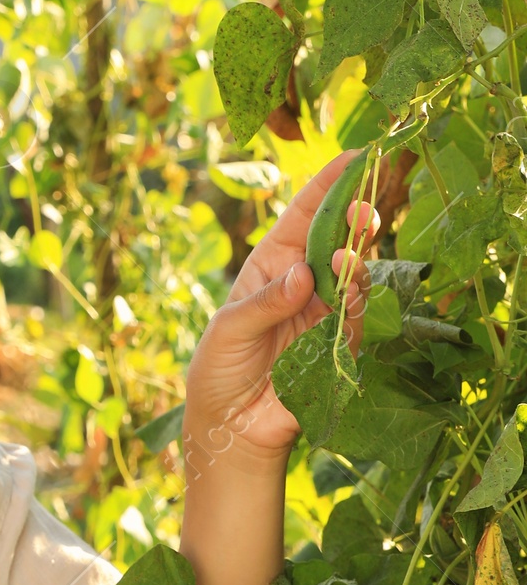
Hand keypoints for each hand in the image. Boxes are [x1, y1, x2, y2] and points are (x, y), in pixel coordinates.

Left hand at [184, 152, 376, 470]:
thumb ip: (266, 303)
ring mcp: (324, 313)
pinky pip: (356, 319)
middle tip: (365, 211)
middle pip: (339, 239)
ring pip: (354, 277)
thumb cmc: (218, 368)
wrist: (230, 427)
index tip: (358, 157)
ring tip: (345, 258)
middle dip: (356, 220)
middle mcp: (303, 282)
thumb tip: (304, 275)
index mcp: (272, 264)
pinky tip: (343, 298)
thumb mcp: (229, 329)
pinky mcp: (338, 346)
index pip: (305, 214)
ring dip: (355, 264)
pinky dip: (355, 306)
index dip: (330, 185)